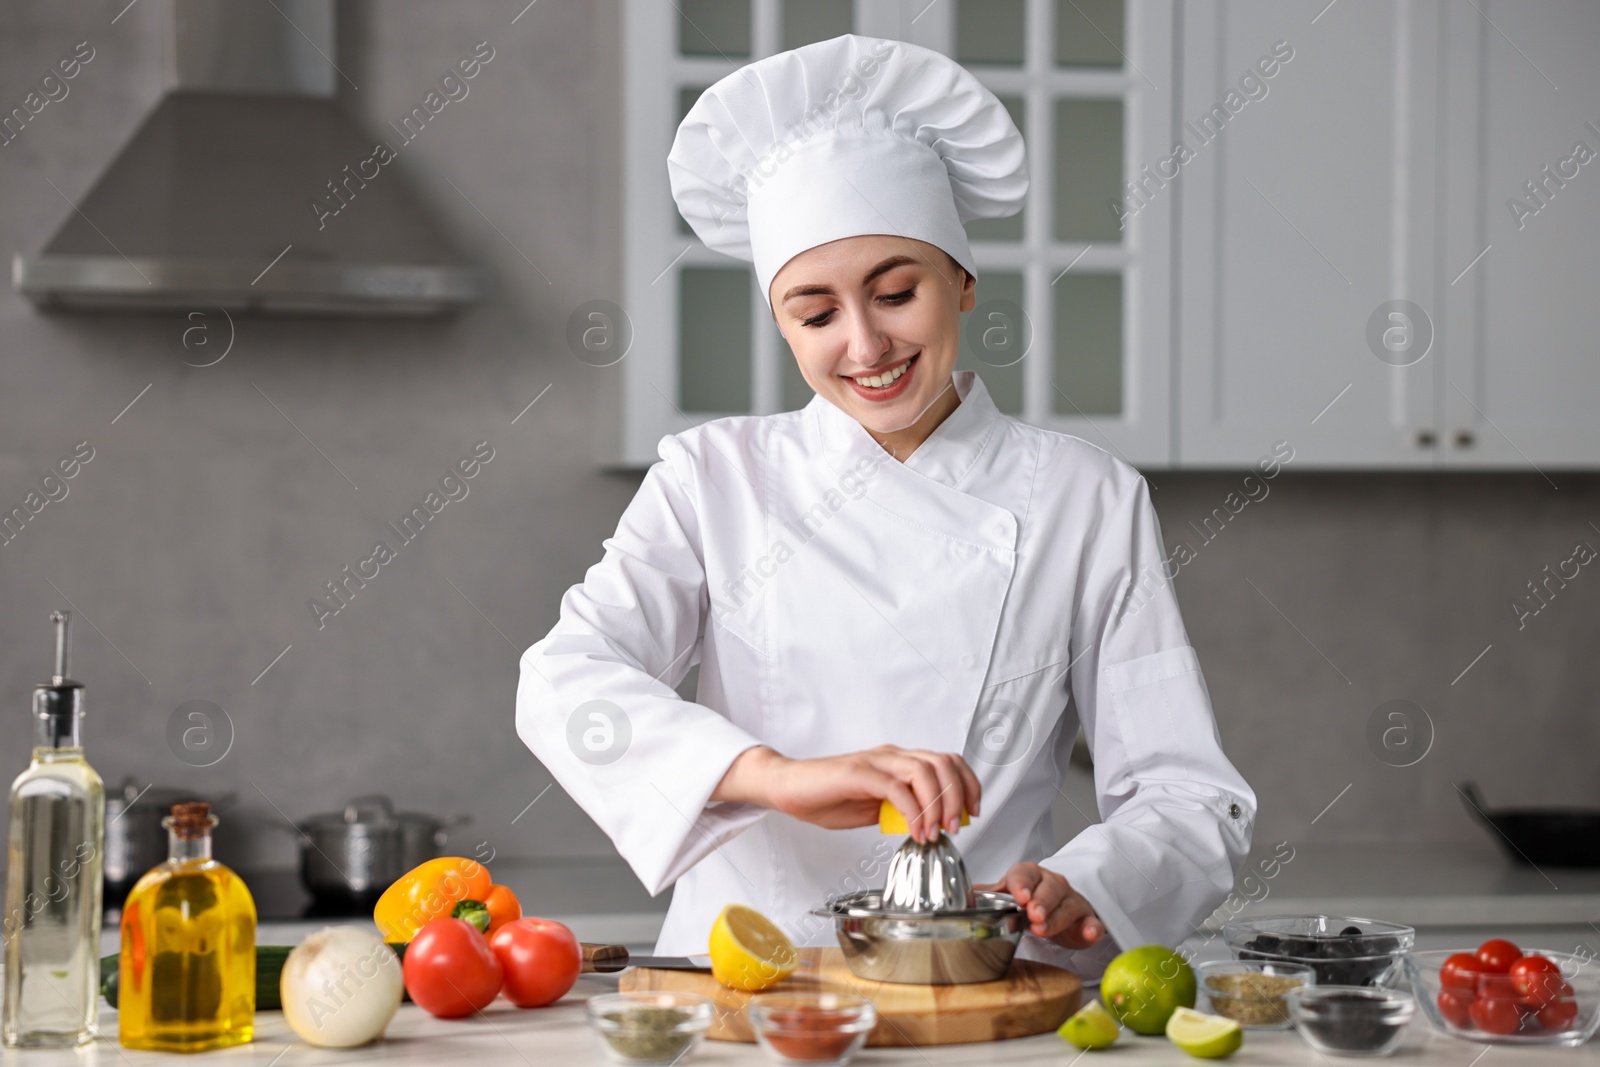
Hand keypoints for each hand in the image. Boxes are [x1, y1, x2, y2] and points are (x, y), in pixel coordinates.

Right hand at [711, 744, 980, 841]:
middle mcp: (890, 756)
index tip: (972, 812)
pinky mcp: (859, 773)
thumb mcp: (872, 808)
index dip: (967, 783)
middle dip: (958, 796)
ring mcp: (875, 762)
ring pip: (924, 771)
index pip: (946, 761)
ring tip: (937, 831)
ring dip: (938, 804)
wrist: (788, 787)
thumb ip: (897, 809)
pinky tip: (916, 830)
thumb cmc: (826, 797)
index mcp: (897, 761)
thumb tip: (925, 824)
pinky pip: (897, 788)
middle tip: (956, 826)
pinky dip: (913, 811)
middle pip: (942, 763)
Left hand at [975, 863, 1104, 948]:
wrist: (1058, 910)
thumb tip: (962, 896)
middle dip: (1041, 902)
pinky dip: (1092, 927)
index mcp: (1029, 875)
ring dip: (1057, 917)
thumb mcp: (1008, 897)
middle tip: (1033, 915)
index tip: (1019, 896)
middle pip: (1049, 888)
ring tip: (1044, 928)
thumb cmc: (1030, 901)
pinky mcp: (1086, 918)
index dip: (1022, 884)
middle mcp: (1052, 884)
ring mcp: (1071, 900)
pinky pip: (1092, 921)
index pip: (1024, 874)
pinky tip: (1090, 933)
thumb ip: (989, 896)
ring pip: (1067, 905)